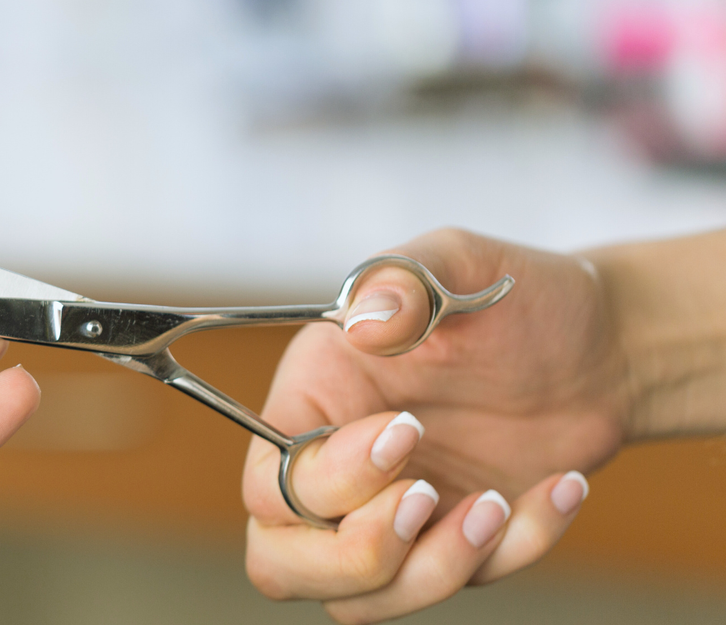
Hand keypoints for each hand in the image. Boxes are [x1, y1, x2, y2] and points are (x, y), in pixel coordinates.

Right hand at [243, 229, 629, 622]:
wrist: (603, 346)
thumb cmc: (514, 296)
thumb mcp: (459, 260)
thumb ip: (405, 277)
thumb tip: (366, 317)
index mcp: (312, 400)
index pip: (268, 482)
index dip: (325, 479)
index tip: (408, 429)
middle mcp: (334, 470)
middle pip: (280, 563)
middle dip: (353, 556)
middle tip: (425, 498)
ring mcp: (389, 518)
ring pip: (358, 601)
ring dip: (430, 572)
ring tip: (496, 504)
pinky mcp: (449, 546)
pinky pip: (461, 587)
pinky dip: (514, 551)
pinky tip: (558, 488)